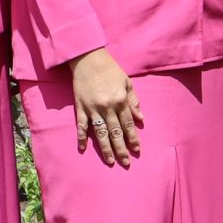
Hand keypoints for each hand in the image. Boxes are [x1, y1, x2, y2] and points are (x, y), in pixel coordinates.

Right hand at [71, 48, 144, 167]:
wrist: (88, 58)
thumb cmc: (110, 70)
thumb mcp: (127, 82)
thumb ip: (134, 101)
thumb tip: (141, 120)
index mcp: (120, 100)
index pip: (128, 125)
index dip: (133, 139)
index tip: (136, 151)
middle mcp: (108, 107)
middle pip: (116, 132)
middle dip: (121, 149)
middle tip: (125, 163)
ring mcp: (93, 108)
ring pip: (100, 133)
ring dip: (105, 148)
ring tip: (110, 161)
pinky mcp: (81, 107)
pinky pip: (82, 125)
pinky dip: (82, 137)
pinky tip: (83, 149)